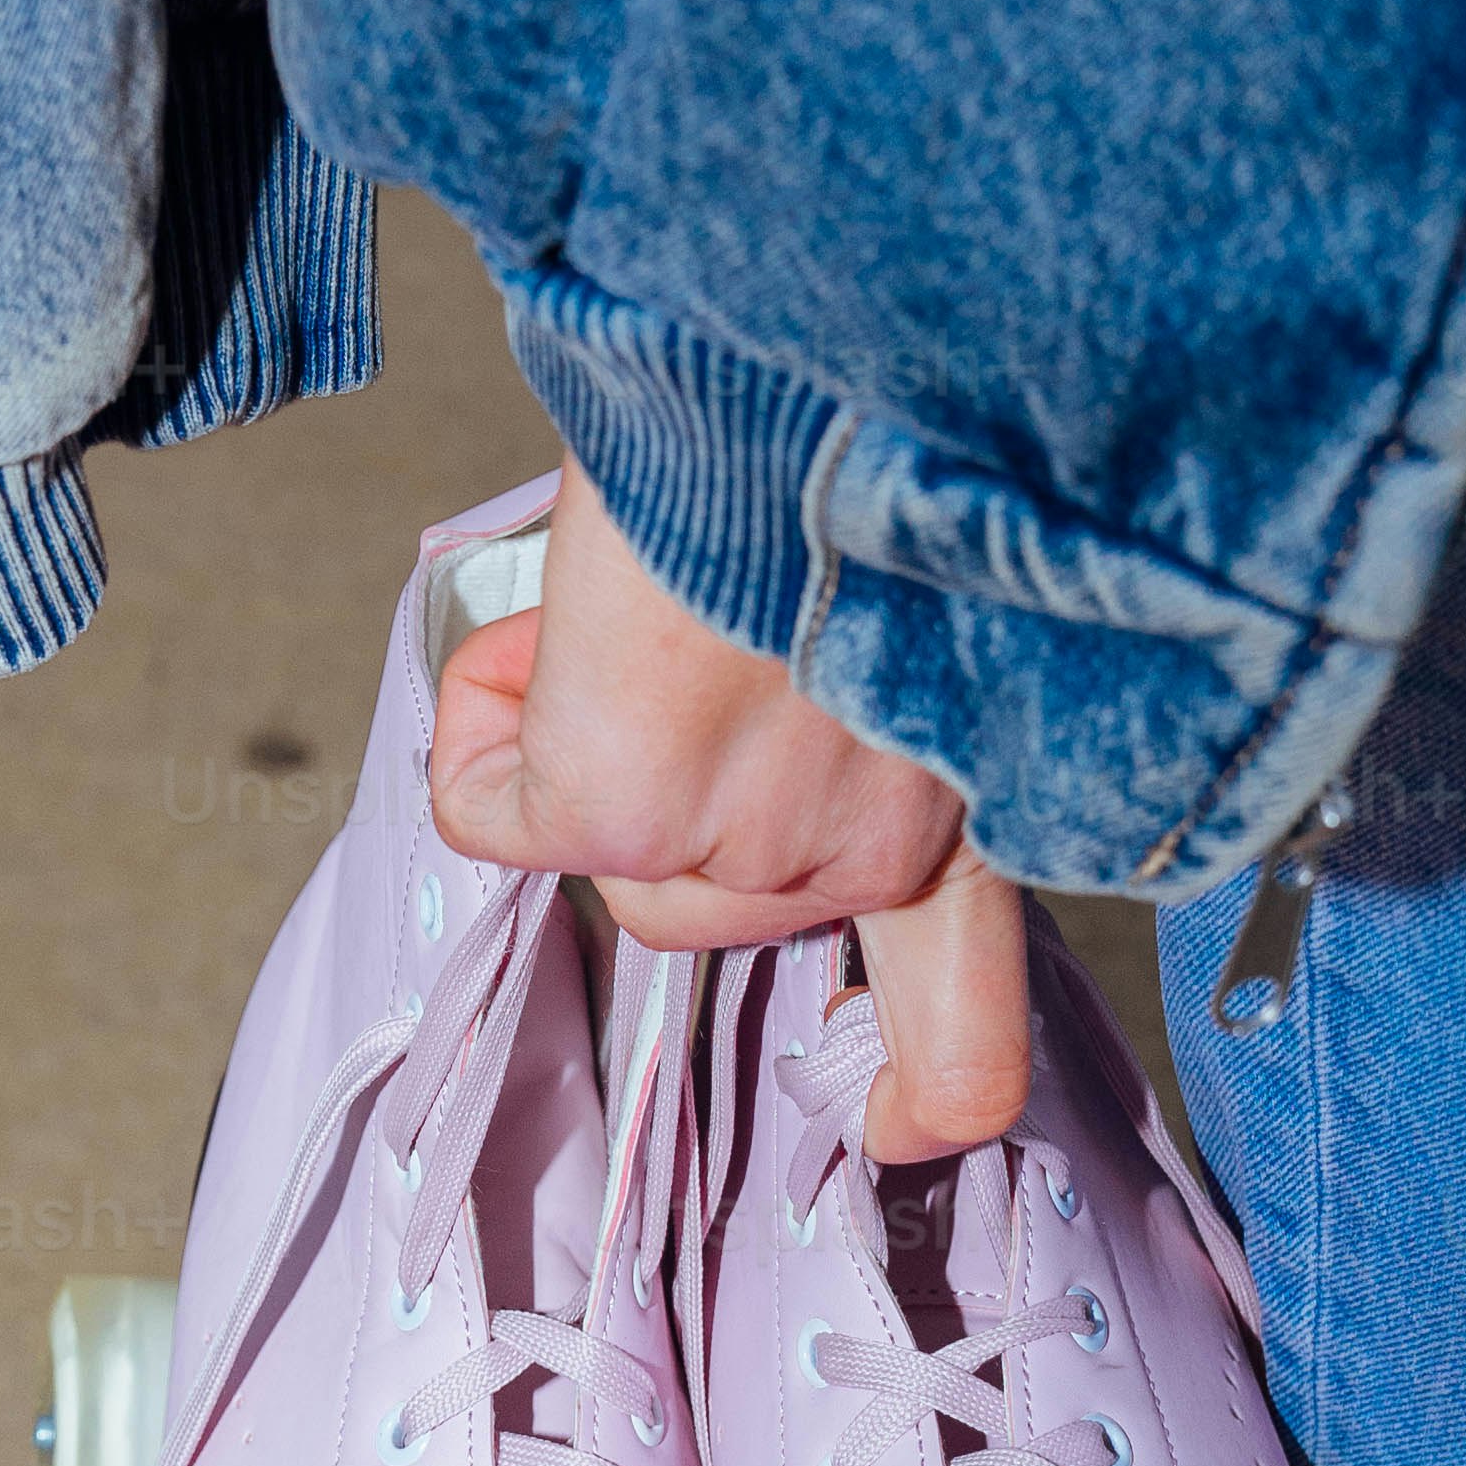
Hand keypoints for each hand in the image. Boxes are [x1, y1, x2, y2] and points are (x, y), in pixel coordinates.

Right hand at [429, 463, 1031, 1156]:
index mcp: (982, 792)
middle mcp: (883, 843)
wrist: (826, 339)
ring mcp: (753, 844)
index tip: (907, 1125)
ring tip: (622, 594)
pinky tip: (538, 623)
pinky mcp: (629, 812)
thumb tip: (753, 671)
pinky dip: (483, 720)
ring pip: (613, 856)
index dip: (930, 1089)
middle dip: (663, 786)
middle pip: (716, 901)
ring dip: (578, 729)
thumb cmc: (872, 408)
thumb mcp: (919, 580)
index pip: (978, 1023)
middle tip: (670, 635)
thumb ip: (875, 671)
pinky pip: (492, 811)